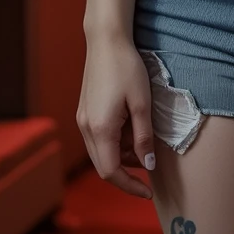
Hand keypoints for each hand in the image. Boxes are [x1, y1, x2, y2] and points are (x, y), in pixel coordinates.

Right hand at [77, 33, 156, 197]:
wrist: (106, 41)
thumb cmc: (127, 69)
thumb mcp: (142, 104)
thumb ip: (144, 138)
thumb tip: (148, 164)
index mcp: (100, 129)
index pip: (111, 172)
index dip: (130, 186)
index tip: (148, 192)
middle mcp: (86, 128)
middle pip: (103, 166)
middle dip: (127, 173)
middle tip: (150, 168)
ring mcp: (82, 119)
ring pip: (101, 153)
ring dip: (122, 156)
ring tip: (144, 142)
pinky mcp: (85, 112)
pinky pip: (98, 138)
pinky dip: (115, 143)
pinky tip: (131, 129)